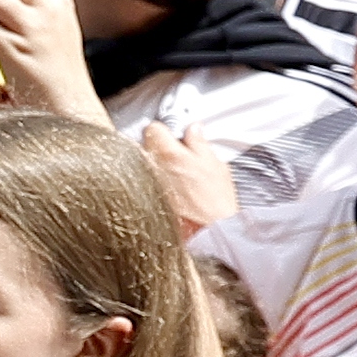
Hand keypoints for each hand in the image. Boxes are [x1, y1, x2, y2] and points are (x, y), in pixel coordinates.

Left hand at [137, 121, 238, 238]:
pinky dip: (151, 180)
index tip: (172, 135)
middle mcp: (152, 166)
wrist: (210, 229)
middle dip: (156, 146)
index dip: (163, 129)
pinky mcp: (144, 198)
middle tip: (175, 154)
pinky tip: (168, 187)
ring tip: (172, 173)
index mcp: (169, 153)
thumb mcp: (214, 163)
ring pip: (141, 163)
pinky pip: (142, 181)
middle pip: (143, 145)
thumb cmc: (215, 198)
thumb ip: (199, 142)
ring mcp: (146, 183)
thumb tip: (193, 128)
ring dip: (153, 163)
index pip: (152, 128)